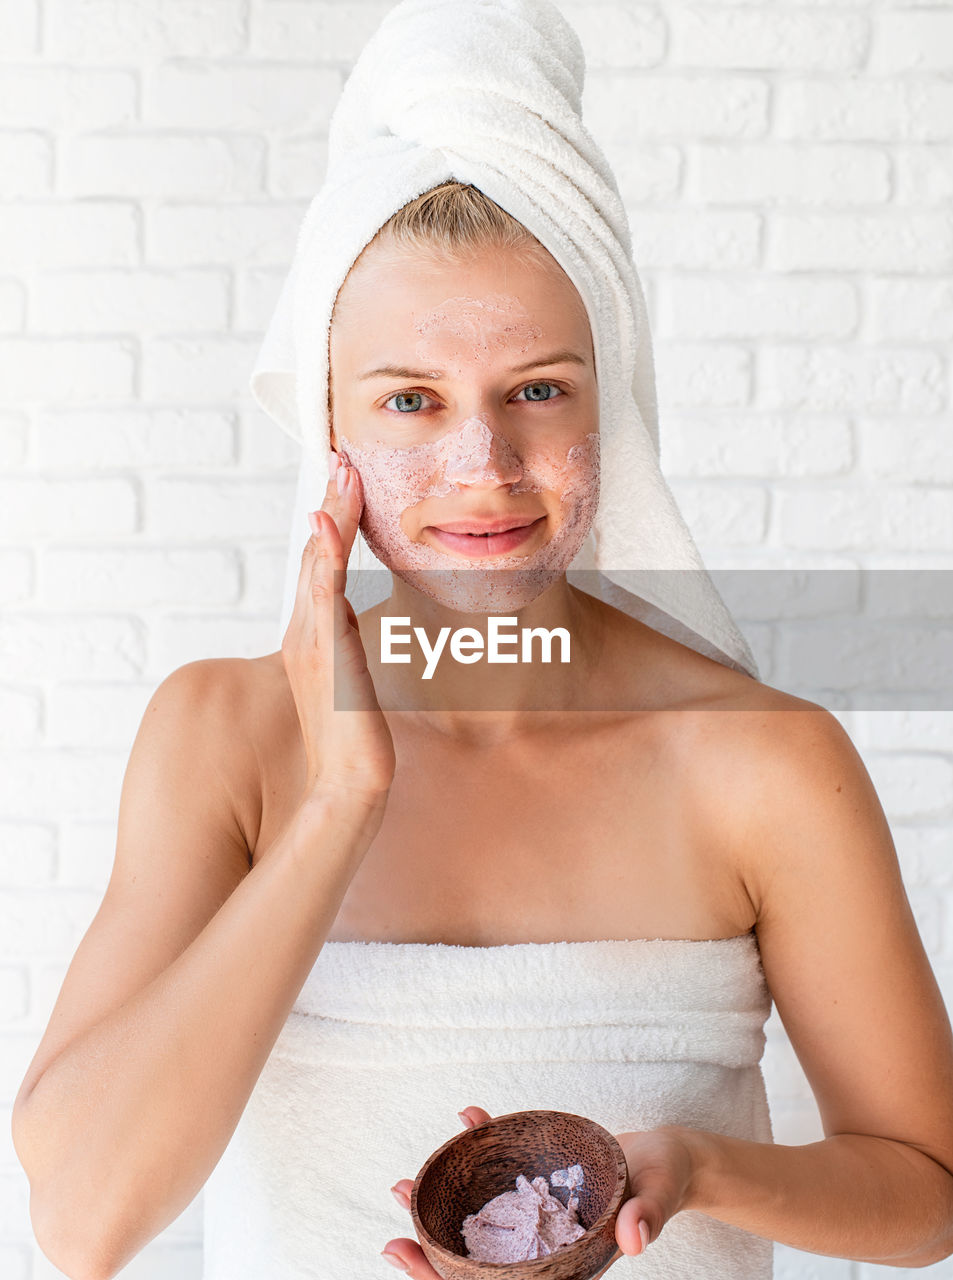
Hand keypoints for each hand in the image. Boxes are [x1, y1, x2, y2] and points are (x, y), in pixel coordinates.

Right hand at [281, 449, 395, 805]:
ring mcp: (313, 641)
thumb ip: (348, 648)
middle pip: (316, 553)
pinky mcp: (325, 655)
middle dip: (331, 503)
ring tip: (340, 471)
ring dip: (330, 515)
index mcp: (315, 634)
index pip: (323, 564)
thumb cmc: (353, 741)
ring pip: (319, 564)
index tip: (347, 479)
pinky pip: (322, 596)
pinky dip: (323, 558)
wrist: (348, 786)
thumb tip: (354, 624)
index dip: (334, 520)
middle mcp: (307, 631)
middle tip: (341, 455)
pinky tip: (327, 525)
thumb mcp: (352, 684)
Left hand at [381, 1108, 697, 1275]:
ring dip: (439, 1205)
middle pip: (475, 1263)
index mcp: (564, 1264)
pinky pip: (497, 1171)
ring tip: (402, 1183)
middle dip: (429, 1252)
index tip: (405, 1254)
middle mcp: (541, 1247)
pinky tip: (468, 1117)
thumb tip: (635, 1237)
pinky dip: (479, 1146)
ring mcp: (534, 1218)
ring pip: (476, 1222)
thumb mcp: (659, 1196)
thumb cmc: (667, 1180)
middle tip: (392, 1223)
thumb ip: (648, 1216)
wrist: (669, 1158)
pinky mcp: (535, 1184)